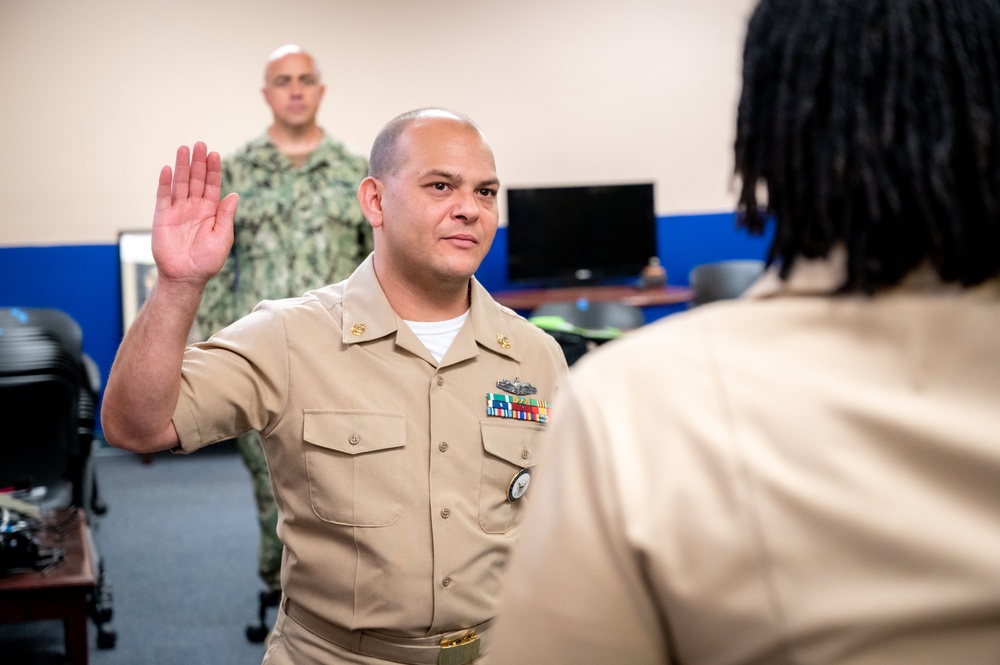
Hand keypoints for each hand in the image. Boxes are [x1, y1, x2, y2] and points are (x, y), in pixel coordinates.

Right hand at [151, 142, 237, 284]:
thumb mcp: (222, 238)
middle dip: (198, 162)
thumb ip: (226, 216)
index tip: (215, 154)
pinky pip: (162, 197)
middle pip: (195, 179)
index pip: (212, 185)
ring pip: (179, 184)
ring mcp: (177, 211)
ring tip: (183, 149)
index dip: (213, 170)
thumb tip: (233, 195)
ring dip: (181, 166)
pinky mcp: (162, 217)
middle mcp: (194, 207)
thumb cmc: (207, 261)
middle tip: (199, 144)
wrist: (185, 277)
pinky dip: (164, 183)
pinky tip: (167, 169)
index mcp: (210, 212)